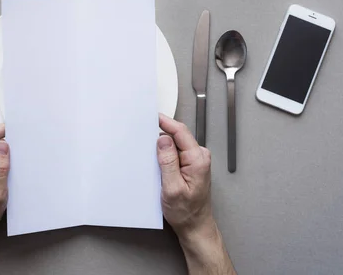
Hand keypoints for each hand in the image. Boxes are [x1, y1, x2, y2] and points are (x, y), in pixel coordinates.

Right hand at [157, 114, 212, 238]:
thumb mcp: (172, 188)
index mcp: (198, 160)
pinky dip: (165, 154)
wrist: (194, 226)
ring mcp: (195, 160)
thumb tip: (163, 140)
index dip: (165, 122)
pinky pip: (176, 152)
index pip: (180, 132)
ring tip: (149, 153)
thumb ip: (168, 162)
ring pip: (175, 144)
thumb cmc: (186, 212)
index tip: (152, 116)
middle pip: (177, 136)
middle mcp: (199, 157)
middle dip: (160, 134)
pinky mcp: (190, 165)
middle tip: (143, 135)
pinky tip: (156, 161)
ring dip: (162, 146)